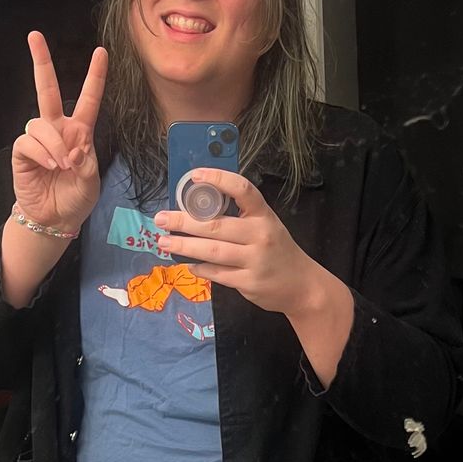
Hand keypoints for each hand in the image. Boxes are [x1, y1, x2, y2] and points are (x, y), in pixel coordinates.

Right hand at [12, 31, 107, 231]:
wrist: (56, 219)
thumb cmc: (75, 198)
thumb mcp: (91, 181)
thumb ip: (86, 160)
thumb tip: (71, 147)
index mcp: (80, 132)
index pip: (88, 99)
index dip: (95, 77)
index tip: (101, 52)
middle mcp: (58, 130)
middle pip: (48, 90)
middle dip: (41, 62)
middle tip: (34, 36)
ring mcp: (39, 140)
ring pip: (40, 123)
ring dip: (54, 144)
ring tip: (63, 166)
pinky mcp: (23, 153)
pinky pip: (29, 141)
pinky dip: (42, 153)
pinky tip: (51, 166)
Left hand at [154, 169, 318, 315]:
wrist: (302, 286)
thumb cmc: (277, 250)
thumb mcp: (266, 226)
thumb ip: (239, 217)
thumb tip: (197, 208)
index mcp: (264, 215)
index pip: (242, 189)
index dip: (218, 179)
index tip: (194, 175)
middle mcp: (260, 235)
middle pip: (216, 225)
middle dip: (183, 221)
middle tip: (160, 218)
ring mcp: (255, 260)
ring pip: (211, 251)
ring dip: (183, 246)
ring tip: (163, 242)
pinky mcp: (248, 283)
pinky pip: (216, 274)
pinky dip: (198, 268)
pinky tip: (187, 264)